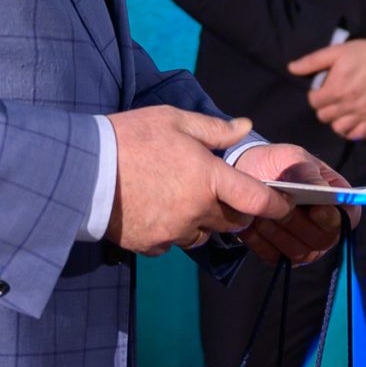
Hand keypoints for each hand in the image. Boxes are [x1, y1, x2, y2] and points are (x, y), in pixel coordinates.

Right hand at [104, 107, 287, 255]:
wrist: (81, 170)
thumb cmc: (130, 137)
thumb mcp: (174, 121)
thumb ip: (215, 129)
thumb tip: (246, 126)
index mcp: (208, 178)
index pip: (257, 200)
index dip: (276, 204)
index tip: (284, 204)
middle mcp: (197, 210)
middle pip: (233, 220)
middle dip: (232, 208)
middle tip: (215, 190)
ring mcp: (174, 232)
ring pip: (203, 233)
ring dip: (201, 220)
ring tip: (176, 196)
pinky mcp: (151, 245)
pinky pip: (173, 243)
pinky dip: (171, 230)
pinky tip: (154, 209)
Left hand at [232, 142, 355, 266]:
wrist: (243, 174)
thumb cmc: (275, 163)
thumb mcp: (291, 158)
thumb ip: (308, 173)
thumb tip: (324, 191)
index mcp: (336, 198)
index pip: (349, 217)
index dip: (335, 218)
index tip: (315, 209)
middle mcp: (326, 226)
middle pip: (326, 239)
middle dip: (299, 224)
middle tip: (279, 206)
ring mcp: (306, 244)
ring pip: (301, 252)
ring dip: (278, 233)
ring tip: (262, 213)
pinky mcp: (283, 255)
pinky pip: (278, 257)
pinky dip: (262, 242)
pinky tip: (253, 224)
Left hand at [287, 38, 365, 141]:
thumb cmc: (363, 53)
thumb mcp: (336, 51)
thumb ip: (313, 61)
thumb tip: (291, 68)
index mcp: (336, 88)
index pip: (314, 102)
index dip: (315, 95)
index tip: (321, 91)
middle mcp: (348, 104)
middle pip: (324, 116)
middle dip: (324, 107)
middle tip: (331, 99)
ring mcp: (362, 113)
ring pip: (339, 128)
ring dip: (336, 120)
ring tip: (340, 111)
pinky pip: (358, 134)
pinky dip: (352, 131)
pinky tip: (351, 122)